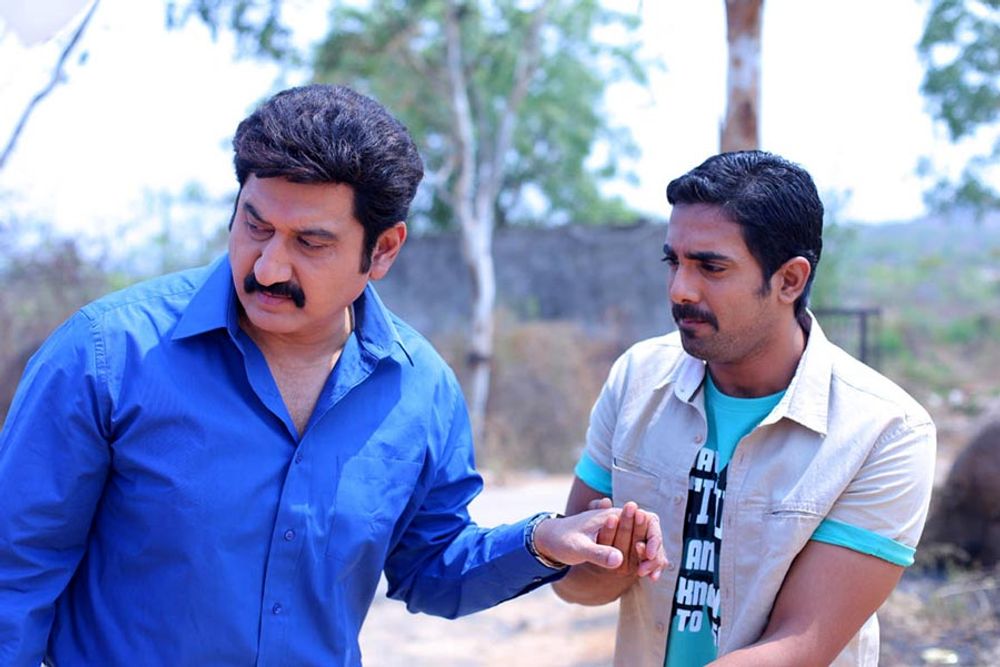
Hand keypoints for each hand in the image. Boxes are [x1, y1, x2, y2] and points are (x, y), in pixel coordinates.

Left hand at [533, 506, 666, 579]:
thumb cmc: (562, 540)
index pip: (649, 520)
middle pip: (652, 533)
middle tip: (649, 572)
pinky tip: (649, 576)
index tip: (649, 556)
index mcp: (614, 515)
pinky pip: (640, 552)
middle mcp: (622, 521)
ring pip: (648, 543)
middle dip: (656, 552)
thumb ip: (597, 553)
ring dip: (653, 559)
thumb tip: (618, 560)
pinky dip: (646, 562)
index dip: (653, 538)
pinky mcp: (620, 544)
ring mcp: (622, 532)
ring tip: (651, 577)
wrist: (551, 540)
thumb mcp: (577, 547)